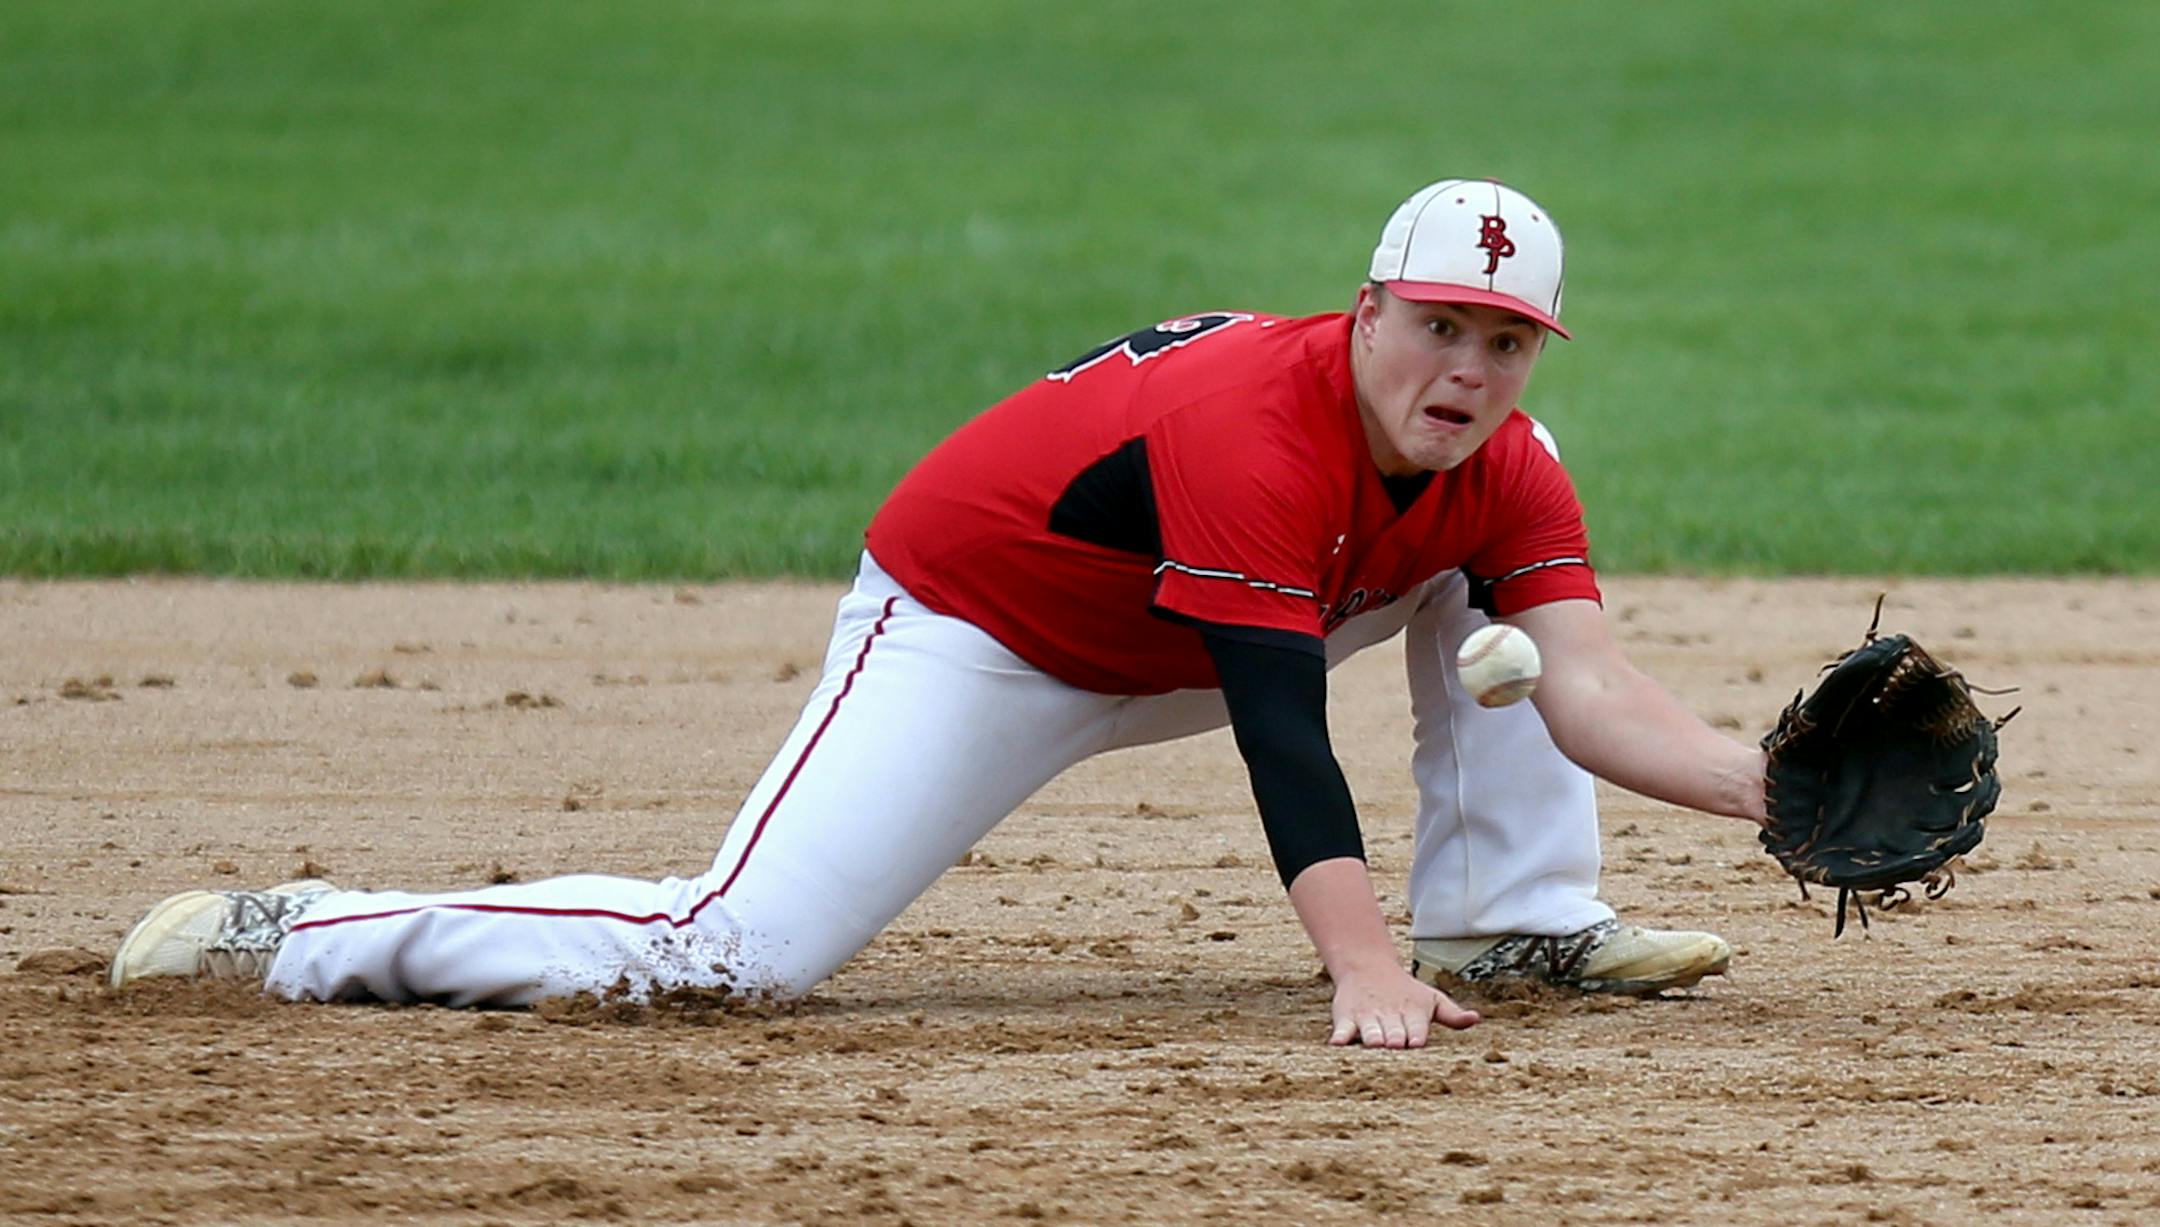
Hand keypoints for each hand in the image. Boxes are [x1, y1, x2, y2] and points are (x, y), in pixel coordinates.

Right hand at [1327, 966, 1479, 1047]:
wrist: (1367, 967)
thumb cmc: (1406, 991)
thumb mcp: (1432, 1000)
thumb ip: (1452, 1015)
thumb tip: (1475, 1019)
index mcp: (1413, 1013)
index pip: (1416, 1028)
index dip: (1415, 1035)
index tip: (1415, 1042)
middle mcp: (1390, 1015)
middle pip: (1392, 1032)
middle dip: (1394, 1039)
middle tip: (1394, 1044)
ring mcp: (1367, 1017)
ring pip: (1370, 1031)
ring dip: (1373, 1037)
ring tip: (1375, 1042)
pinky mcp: (1346, 1017)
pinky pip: (1343, 1029)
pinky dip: (1341, 1035)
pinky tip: (1338, 1043)